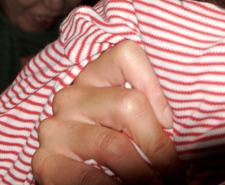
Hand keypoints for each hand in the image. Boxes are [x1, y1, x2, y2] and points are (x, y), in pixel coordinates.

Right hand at [32, 40, 185, 183]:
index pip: (126, 54)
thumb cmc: (116, 149)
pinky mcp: (45, 162)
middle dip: (158, 144)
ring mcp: (55, 129)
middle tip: (175, 171)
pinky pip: (87, 177)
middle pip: (128, 103)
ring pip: (113, 145)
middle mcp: (70, 97)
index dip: (154, 85)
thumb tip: (179, 128)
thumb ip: (151, 115)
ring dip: (144, 174)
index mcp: (94, 77)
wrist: (78, 183)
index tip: (169, 123)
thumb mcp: (131, 123)